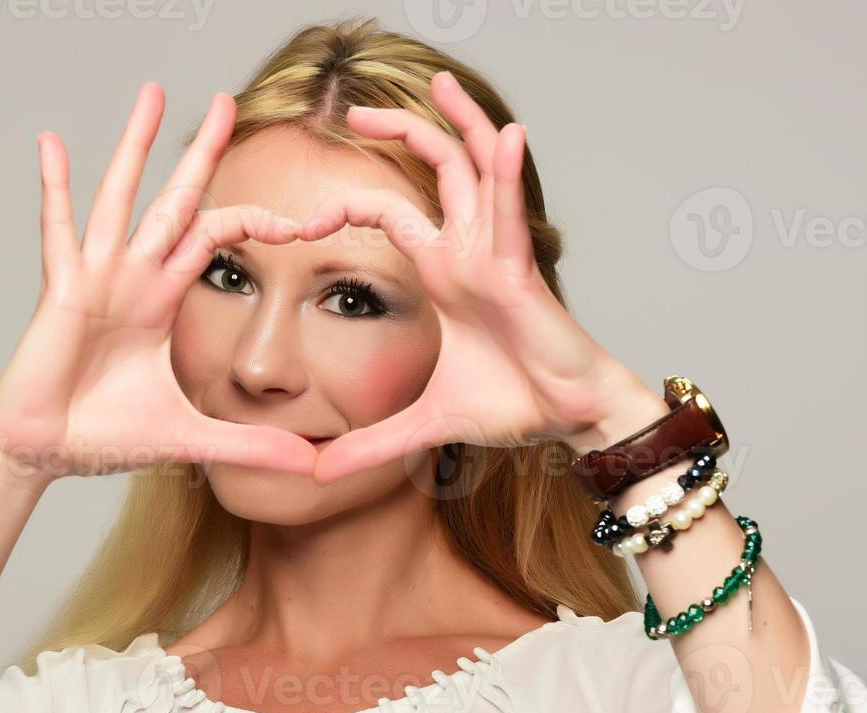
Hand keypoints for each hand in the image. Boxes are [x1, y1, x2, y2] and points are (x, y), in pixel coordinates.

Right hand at [0, 82, 318, 481]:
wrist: (46, 451)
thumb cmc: (105, 434)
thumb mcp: (192, 437)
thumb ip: (251, 446)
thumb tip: (312, 467)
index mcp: (164, 298)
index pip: (216, 238)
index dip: (257, 223)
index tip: (302, 224)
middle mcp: (134, 275)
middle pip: (176, 199)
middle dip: (200, 152)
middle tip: (227, 102)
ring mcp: (97, 276)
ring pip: (123, 196)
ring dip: (136, 145)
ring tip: (153, 93)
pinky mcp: (63, 288)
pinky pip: (58, 229)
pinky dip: (54, 185)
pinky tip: (52, 141)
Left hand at [296, 71, 664, 484]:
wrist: (567, 418)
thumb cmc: (512, 404)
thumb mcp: (424, 422)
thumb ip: (372, 444)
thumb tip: (320, 474)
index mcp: (443, 270)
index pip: (389, 214)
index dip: (345, 207)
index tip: (299, 222)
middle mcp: (466, 249)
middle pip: (434, 167)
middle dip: (399, 131)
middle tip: (354, 109)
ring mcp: (494, 252)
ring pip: (476, 168)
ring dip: (459, 122)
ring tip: (438, 82)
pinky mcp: (520, 270)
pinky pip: (511, 211)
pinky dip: (508, 171)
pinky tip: (505, 135)